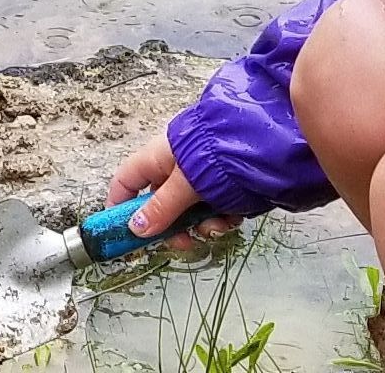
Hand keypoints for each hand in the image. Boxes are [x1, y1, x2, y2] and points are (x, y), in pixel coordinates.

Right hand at [107, 130, 235, 254]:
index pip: (126, 182)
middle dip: (173, 226)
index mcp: (157, 158)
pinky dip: (220, 218)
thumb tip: (135, 229)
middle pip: (160, 204)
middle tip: (185, 241)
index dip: (119, 207)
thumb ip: (161, 208)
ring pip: (188, 211)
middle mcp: (175, 168)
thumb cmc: (217, 156)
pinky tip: (232, 218)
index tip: (124, 233)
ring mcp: (198, 177)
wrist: (264, 142)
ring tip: (218, 225)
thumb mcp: (186, 184)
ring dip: (202, 225)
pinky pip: (212, 209)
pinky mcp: (221, 186)